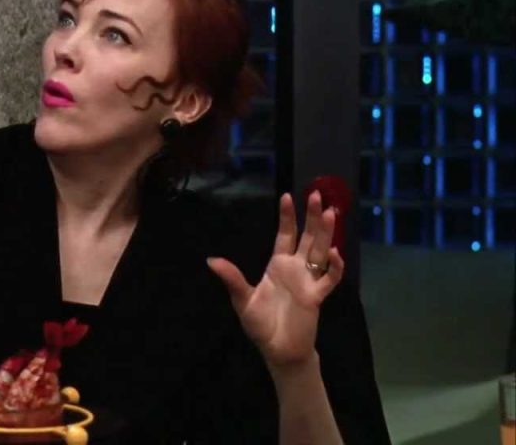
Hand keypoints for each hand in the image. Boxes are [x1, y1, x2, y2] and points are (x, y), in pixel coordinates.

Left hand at [207, 191, 343, 368]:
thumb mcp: (242, 300)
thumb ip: (232, 279)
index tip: (287, 196)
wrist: (278, 350)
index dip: (286, 217)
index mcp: (277, 266)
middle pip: (306, 237)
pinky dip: (334, 267)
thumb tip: (211, 260)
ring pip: (320, 252)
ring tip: (329, 213)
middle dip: (311, 217)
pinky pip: (329, 279)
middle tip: (316, 194)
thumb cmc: (260, 325)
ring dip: (325, 233)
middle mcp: (295, 269)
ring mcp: (308, 281)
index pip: (284, 235)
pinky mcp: (317, 297)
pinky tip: (334, 253)